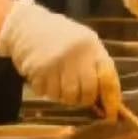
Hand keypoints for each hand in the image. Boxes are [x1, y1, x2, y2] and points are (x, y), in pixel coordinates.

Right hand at [0, 0, 120, 115]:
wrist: (26, 24)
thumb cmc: (59, 34)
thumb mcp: (84, 41)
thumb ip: (96, 64)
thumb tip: (108, 97)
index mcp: (91, 46)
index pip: (107, 79)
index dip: (111, 99)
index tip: (111, 113)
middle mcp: (76, 55)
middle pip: (87, 92)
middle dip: (84, 99)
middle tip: (79, 97)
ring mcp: (56, 63)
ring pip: (66, 96)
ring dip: (63, 96)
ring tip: (59, 83)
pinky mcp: (38, 70)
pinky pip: (46, 93)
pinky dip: (46, 91)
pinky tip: (45, 79)